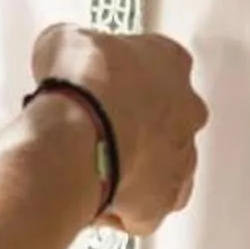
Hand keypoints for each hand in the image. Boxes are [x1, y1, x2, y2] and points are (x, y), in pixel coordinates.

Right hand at [29, 22, 207, 236]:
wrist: (78, 136)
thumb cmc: (83, 86)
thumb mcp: (65, 41)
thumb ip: (78, 48)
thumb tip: (64, 54)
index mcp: (171, 62)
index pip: (161, 62)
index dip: (128, 72)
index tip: (105, 75)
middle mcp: (185, 111)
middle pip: (171, 116)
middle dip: (140, 120)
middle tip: (101, 120)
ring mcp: (179, 159)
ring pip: (164, 164)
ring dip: (137, 163)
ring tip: (97, 161)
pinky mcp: (162, 201)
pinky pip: (146, 207)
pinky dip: (124, 204)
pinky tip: (97, 194)